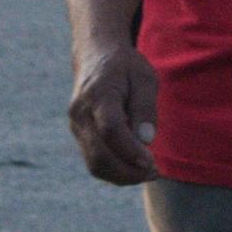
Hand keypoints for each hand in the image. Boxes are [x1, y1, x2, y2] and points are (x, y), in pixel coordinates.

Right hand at [68, 41, 160, 186]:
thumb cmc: (125, 67)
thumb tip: (146, 140)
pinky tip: (135, 166)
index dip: (130, 150)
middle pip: (100, 155)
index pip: (110, 130)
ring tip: (148, 172)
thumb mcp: (144, 77)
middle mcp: (81, 113)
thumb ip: (145, 107)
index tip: (152, 163)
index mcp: (98, 94)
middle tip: (155, 172)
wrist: (96, 56)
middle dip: (129, 171)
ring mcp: (77, 127)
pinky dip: (115, 171)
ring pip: (95, 164)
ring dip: (122, 176)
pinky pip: (94, 162)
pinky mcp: (79, 136)